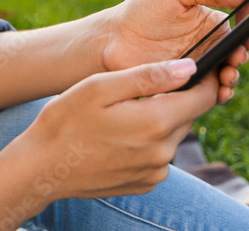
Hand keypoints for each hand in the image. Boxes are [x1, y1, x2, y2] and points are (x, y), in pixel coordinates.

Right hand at [19, 58, 216, 201]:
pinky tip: (117, 135)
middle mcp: (163, 152)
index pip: (204, 98)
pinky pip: (158, 154)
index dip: (206, 78)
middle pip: (187, 115)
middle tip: (140, 88)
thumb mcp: (101, 87)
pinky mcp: (144, 183)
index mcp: (155, 123)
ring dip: (158, 119)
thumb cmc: (65, 120)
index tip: (199, 66)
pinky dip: (146, 140)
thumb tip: (189, 68)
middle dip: (174, 97)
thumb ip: (148, 76)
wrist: (42, 167)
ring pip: (172, 134)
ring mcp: (155, 172)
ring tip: (122, 112)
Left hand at [99, 0, 248, 103]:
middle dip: (241, 57)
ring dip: (231, 77)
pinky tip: (219, 93)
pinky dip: (216, 95)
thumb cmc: (142, 9)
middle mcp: (206, 45)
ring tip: (227, 76)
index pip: (238, 29)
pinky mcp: (184, 85)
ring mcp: (196, 67)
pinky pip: (206, 93)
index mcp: (208, 22)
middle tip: (238, 57)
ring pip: (224, 75)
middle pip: (235, 54)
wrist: (112, 38)